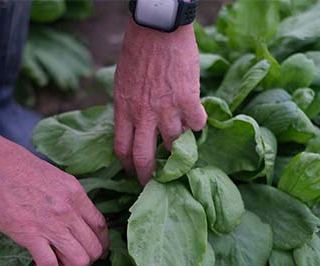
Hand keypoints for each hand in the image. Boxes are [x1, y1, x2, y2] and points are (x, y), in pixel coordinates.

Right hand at [0, 104, 108, 265]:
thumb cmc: (14, 165)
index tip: (92, 250)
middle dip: (85, 260)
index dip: (100, 243)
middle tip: (68, 261)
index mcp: (75, 193)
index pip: (100, 225)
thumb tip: (65, 213)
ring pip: (80, 260)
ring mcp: (52, 224)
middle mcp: (69, 210)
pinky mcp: (30, 235)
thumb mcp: (52, 176)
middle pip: (94, 247)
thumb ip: (64, 196)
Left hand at [114, 20, 206, 184]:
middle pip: (144, 157)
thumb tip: (134, 124)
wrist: (158, 29)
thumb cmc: (137, 50)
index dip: (127, 166)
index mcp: (124, 109)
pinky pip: (197, 124)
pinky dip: (198, 124)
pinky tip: (196, 119)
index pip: (122, 149)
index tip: (133, 172)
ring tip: (182, 146)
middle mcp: (143, 115)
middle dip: (149, 176)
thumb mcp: (122, 81)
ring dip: (179, 147)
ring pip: (175, 143)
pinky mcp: (188, 100)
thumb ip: (128, 106)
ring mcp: (166, 109)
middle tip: (155, 182)